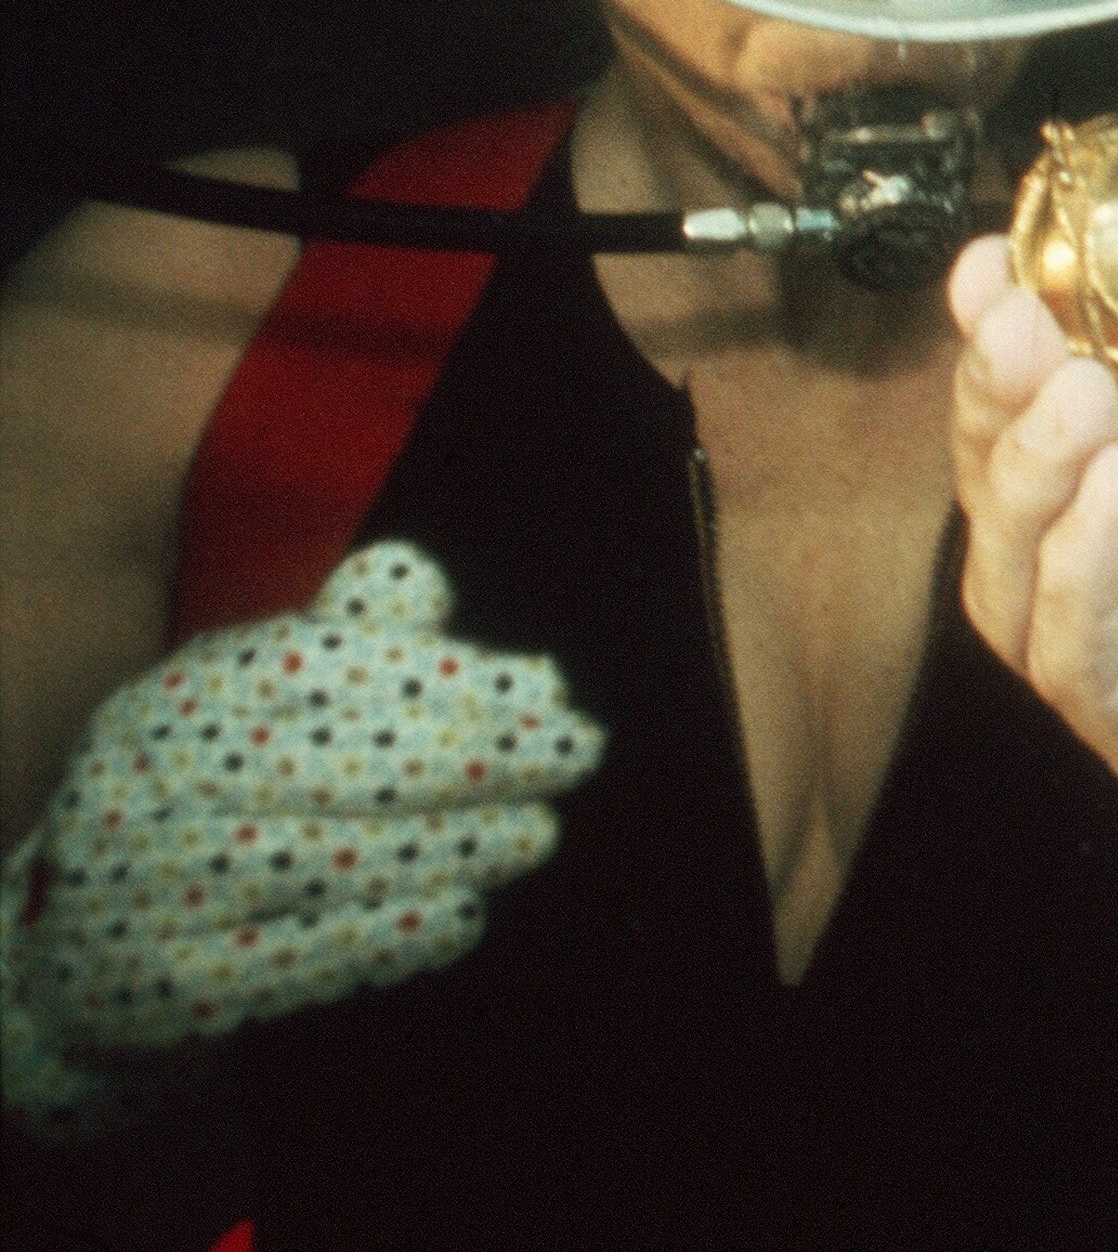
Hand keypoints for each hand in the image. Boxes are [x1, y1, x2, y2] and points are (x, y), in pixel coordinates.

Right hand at [3, 544, 604, 1136]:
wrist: (86, 952)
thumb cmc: (217, 801)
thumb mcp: (257, 709)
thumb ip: (343, 640)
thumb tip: (424, 588)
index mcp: (179, 698)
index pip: (318, 671)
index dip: (440, 678)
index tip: (548, 691)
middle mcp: (150, 782)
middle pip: (323, 762)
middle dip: (466, 755)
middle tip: (576, 752)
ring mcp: (144, 886)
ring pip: (313, 860)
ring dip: (443, 847)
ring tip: (538, 834)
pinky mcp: (157, 985)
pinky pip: (281, 962)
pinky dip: (377, 938)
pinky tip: (461, 916)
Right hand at [951, 220, 1117, 974]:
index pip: (1099, 399)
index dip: (1040, 330)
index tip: (1010, 251)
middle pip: (1031, 484)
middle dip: (1003, 393)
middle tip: (1012, 315)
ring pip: (1023, 582)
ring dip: (1027, 482)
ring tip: (1071, 391)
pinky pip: (1093, 677)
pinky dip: (1080, 586)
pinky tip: (1113, 496)